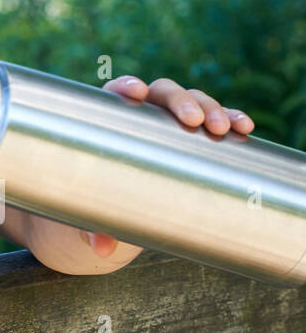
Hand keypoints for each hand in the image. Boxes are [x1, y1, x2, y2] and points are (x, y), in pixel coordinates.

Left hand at [79, 75, 255, 257]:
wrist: (107, 216)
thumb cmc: (89, 206)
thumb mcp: (87, 215)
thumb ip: (93, 226)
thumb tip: (103, 246)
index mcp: (106, 123)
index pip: (115, 93)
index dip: (126, 86)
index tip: (137, 92)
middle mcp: (139, 117)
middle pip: (160, 94)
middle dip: (181, 101)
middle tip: (195, 121)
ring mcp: (168, 126)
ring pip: (192, 104)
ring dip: (211, 108)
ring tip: (224, 128)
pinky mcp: (193, 142)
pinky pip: (214, 124)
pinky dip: (230, 121)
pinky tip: (244, 128)